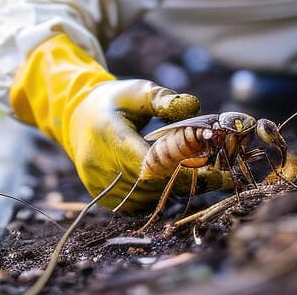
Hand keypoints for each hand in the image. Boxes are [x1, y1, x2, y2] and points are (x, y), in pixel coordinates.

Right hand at [9, 34, 227, 210]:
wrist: (77, 118)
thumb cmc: (115, 102)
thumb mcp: (138, 91)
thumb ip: (165, 99)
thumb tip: (195, 105)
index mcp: (109, 135)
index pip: (150, 161)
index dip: (183, 167)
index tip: (214, 167)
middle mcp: (99, 164)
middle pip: (152, 183)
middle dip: (187, 179)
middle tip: (219, 175)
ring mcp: (99, 184)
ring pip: (147, 197)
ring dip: (175, 188)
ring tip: (201, 176)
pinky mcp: (103, 197)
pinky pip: (138, 204)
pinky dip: (158, 195)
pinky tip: (173, 181)